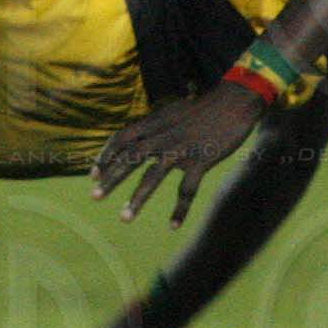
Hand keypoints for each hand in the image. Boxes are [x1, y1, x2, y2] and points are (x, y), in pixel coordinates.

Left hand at [89, 82, 265, 225]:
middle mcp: (163, 136)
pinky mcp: (202, 160)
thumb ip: (154, 127)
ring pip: (153, 177)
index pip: (121, 139)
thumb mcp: (171, 113)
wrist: (234, 101)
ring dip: (137, 199)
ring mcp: (182, 149)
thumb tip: (136, 139)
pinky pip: (187, 189)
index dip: (105, 157)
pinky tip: (173, 226)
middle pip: (130, 159)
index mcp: (155, 123)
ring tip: (124, 218)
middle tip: (95, 197)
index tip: (93, 175)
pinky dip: (180, 209)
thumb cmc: (203, 109)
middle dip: (111, 179)